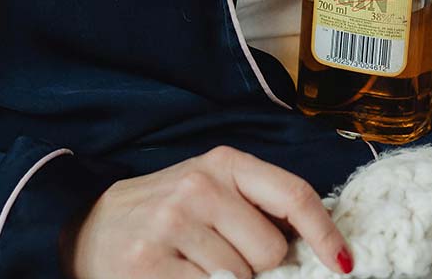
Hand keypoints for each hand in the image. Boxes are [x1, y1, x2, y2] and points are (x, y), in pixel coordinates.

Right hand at [61, 145, 353, 278]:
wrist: (88, 227)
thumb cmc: (163, 214)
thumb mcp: (210, 190)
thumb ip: (257, 207)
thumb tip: (316, 248)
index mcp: (222, 163)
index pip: (292, 195)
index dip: (325, 234)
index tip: (343, 263)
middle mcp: (198, 187)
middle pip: (271, 251)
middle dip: (258, 268)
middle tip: (222, 259)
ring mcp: (171, 225)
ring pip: (240, 278)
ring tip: (193, 267)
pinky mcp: (147, 264)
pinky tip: (182, 278)